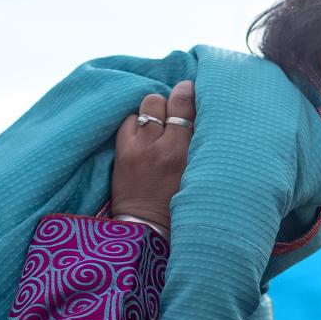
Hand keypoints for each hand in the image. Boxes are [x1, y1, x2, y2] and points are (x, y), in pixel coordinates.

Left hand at [111, 81, 193, 235]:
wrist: (148, 229)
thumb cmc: (180, 204)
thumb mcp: (197, 173)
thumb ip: (198, 144)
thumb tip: (197, 114)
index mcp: (183, 153)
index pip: (184, 106)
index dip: (187, 92)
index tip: (190, 90)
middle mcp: (159, 146)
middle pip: (161, 101)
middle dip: (168, 104)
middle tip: (173, 117)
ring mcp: (137, 148)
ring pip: (144, 107)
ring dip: (151, 112)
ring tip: (157, 126)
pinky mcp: (122, 153)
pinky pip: (128, 121)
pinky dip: (136, 124)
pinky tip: (142, 135)